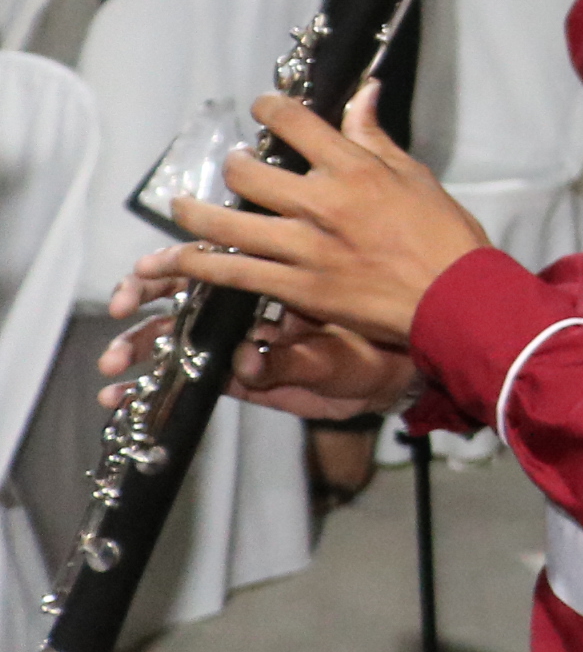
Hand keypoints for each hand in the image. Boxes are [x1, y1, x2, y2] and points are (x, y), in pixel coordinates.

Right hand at [99, 292, 415, 423]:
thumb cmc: (376, 338)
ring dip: (140, 346)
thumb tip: (247, 357)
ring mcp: (242, 341)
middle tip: (120, 310)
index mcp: (274, 273)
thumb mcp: (339, 336)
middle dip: (145, 301)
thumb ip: (292, 344)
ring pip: (179, 337)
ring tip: (114, 364)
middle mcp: (252, 305)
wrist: (398, 374)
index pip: (212, 258)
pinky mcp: (242, 378)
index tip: (141, 272)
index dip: (172, 265)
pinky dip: (153, 385)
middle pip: (183, 296)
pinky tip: (122, 392)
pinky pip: (193, 378)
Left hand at [161, 83, 491, 347]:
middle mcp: (323, 203)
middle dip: (233, 165)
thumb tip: (364, 92)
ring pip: (229, 224)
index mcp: (356, 169)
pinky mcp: (298, 288)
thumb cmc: (445, 236)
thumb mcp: (416, 176)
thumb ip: (376, 137)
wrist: (457, 298)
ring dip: (195, 213)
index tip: (262, 108)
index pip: (295, 123)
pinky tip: (178, 259)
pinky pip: (235, 272)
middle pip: (250, 173)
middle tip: (233, 167)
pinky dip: (201, 263)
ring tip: (181, 207)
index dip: (269, 109)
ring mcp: (306, 248)